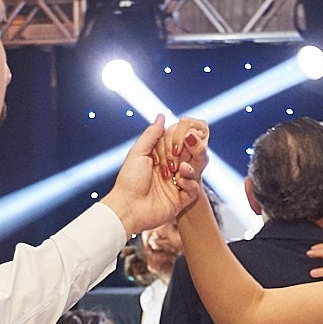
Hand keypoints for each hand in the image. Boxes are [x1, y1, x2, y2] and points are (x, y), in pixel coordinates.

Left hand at [102, 117, 203, 235]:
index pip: (179, 144)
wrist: (127, 207)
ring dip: (192, 167)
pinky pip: (194, 190)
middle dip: (193, 151)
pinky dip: (191, 183)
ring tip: (181, 168)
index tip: (186, 136)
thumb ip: (151, 135)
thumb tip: (162, 116)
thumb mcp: (138, 153)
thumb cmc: (129, 180)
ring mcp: (176, 185)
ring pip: (195, 172)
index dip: (184, 139)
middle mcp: (170, 170)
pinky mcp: (180, 200)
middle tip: (191, 147)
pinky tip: (181, 181)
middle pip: (191, 157)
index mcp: (161, 158)